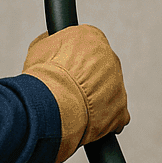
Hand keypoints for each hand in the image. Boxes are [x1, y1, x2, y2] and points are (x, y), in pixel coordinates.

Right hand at [21, 24, 128, 162]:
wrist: (52, 103)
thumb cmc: (44, 76)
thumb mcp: (40, 49)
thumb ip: (51, 43)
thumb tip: (50, 42)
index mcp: (92, 38)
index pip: (89, 47)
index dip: (75, 62)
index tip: (66, 72)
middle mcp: (110, 58)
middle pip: (101, 69)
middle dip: (88, 81)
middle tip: (70, 91)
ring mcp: (118, 85)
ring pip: (109, 92)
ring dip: (96, 101)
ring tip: (74, 110)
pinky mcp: (121, 110)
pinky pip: (117, 116)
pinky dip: (105, 121)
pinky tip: (88, 124)